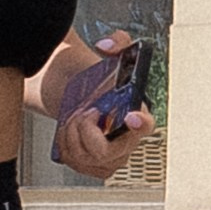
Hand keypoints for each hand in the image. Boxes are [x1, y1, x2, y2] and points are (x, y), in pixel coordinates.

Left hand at [50, 36, 157, 182]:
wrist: (80, 98)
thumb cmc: (100, 82)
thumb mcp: (113, 57)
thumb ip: (118, 42)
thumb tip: (107, 44)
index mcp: (138, 115)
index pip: (146, 126)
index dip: (139, 124)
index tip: (130, 116)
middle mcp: (127, 141)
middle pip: (103, 149)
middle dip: (85, 129)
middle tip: (84, 112)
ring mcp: (111, 158)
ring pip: (83, 156)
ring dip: (71, 134)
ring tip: (76, 119)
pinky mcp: (93, 167)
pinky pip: (73, 162)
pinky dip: (65, 144)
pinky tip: (71, 132)